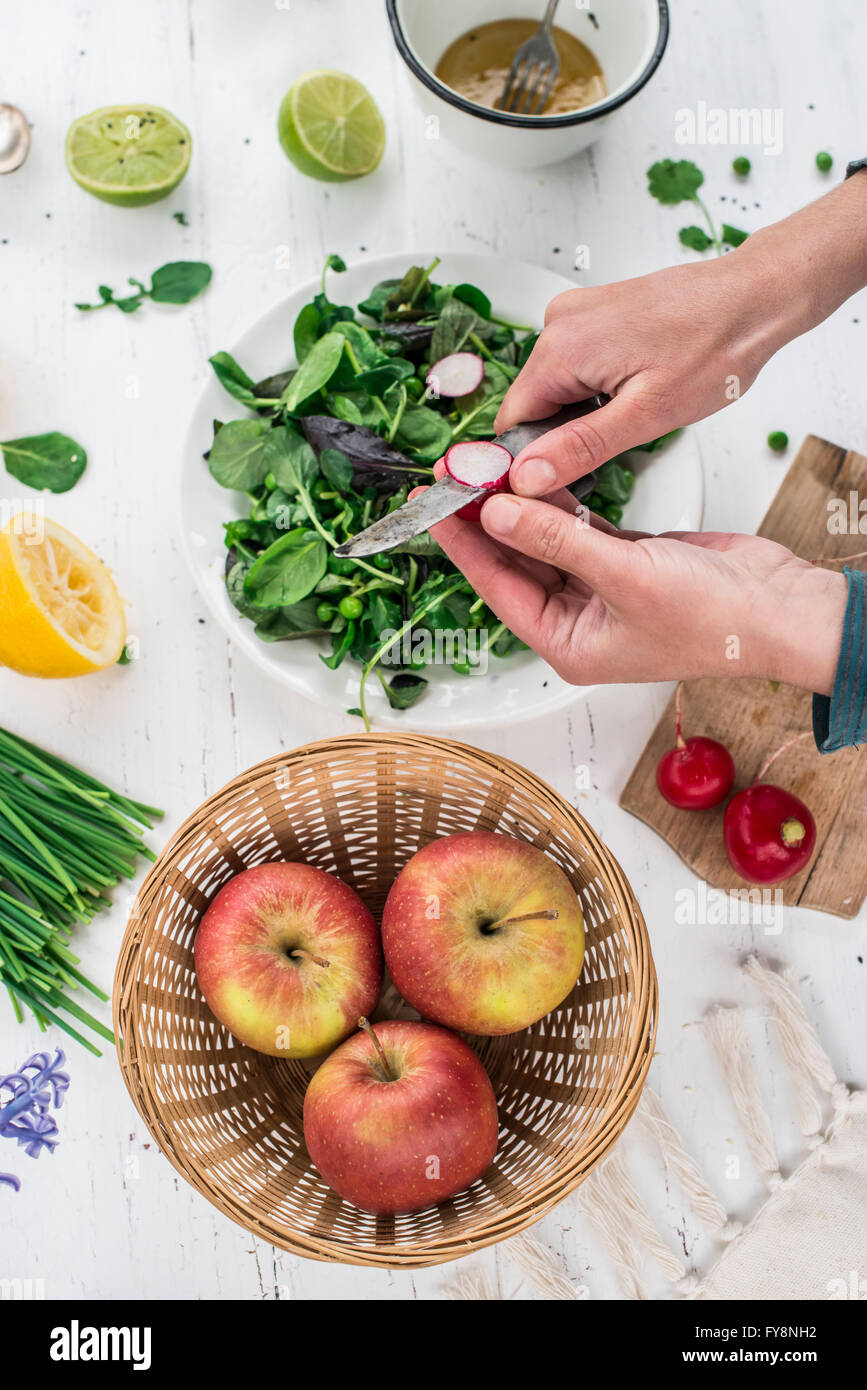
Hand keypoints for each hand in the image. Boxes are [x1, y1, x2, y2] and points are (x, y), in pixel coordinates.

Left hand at [428, 492, 846, 695]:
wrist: (780, 609)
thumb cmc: (714, 618)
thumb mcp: (623, 576)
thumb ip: (556, 542)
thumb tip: (496, 514)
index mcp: (568, 643)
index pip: (499, 589)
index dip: (465, 546)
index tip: (435, 507)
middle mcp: (578, 619)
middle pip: (515, 562)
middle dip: (485, 520)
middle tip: (453, 476)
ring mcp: (602, 588)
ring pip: (546, 541)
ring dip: (521, 507)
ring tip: (485, 467)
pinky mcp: (627, 558)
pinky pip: (579, 528)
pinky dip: (560, 504)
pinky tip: (536, 476)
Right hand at [498, 174, 866, 496]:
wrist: (755, 297)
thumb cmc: (715, 348)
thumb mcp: (646, 415)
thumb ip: (579, 447)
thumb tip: (526, 476)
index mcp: (561, 349)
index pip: (512, 421)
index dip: (532, 458)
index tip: (566, 475)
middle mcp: (558, 323)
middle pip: (533, 403)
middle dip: (564, 432)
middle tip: (620, 438)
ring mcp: (576, 313)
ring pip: (555, 386)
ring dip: (584, 410)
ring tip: (637, 404)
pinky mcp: (594, 312)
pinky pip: (575, 364)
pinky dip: (596, 386)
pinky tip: (636, 384)